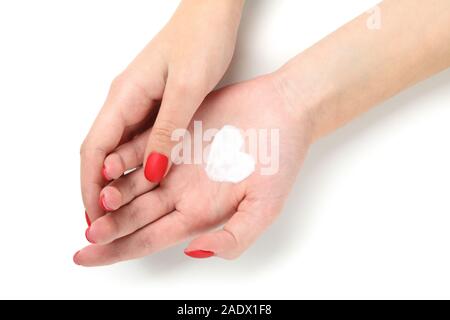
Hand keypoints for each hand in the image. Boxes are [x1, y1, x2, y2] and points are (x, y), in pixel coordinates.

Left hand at [74, 75, 312, 265]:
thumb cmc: (281, 159)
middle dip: (108, 228)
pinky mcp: (174, 134)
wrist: (285, 111)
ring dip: (112, 193)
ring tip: (97, 199)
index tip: (88, 257)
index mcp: (198, 212)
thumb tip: (196, 252)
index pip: (149, 238)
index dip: (118, 251)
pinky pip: (140, 147)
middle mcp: (180, 191)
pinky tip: (105, 164)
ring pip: (131, 183)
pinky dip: (123, 157)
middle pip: (134, 216)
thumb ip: (235, 237)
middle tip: (87, 235)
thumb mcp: (266, 207)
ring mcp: (175, 163)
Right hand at [80, 0, 244, 222]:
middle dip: (100, 190)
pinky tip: (150, 183)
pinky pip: (142, 142)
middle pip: (102, 154)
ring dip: (119, 182)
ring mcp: (141, 104)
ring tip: (125, 214)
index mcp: (125, 97)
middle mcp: (127, 103)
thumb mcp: (187, 88)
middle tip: (108, 225)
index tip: (96, 216)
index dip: (91, 186)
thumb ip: (168, 131)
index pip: (95, 150)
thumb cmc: (201, 41)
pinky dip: (140, 166)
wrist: (213, 14)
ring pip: (121, 150)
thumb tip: (153, 174)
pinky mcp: (158, 105)